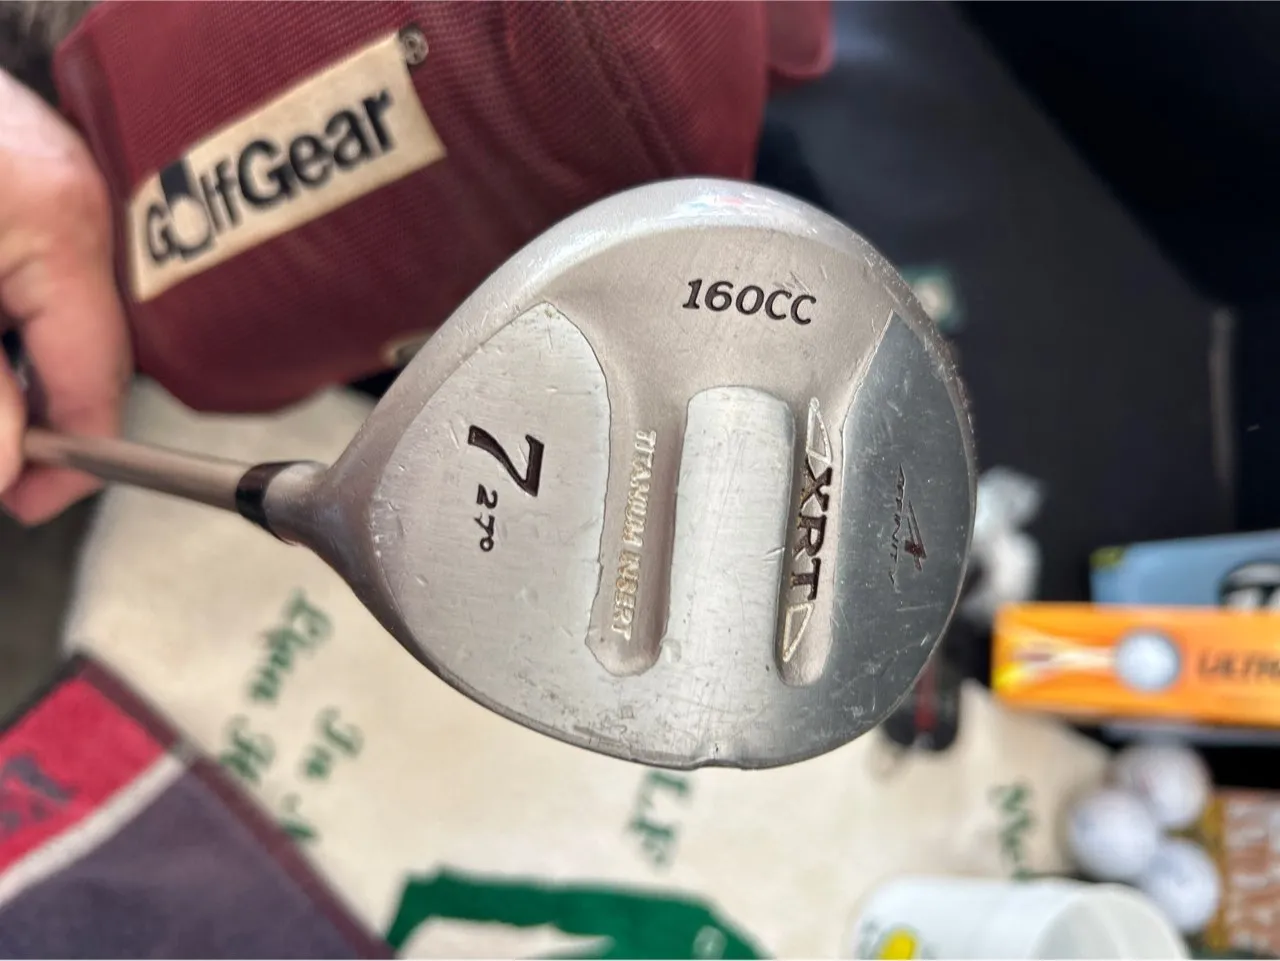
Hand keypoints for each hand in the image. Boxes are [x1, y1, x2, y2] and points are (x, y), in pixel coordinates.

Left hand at [0, 69, 130, 523]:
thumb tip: (6, 464)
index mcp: (63, 227)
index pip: (99, 379)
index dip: (68, 458)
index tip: (24, 501)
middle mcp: (83, 204)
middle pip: (81, 352)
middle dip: (28, 402)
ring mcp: (65, 184)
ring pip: (55, 317)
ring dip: (11, 356)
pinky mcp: (38, 175)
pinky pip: (41, 274)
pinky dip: (8, 312)